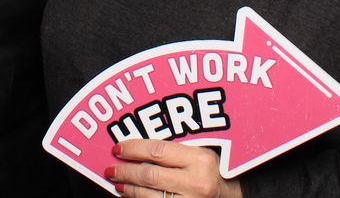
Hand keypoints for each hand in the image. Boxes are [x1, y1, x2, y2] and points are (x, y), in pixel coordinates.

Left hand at [105, 140, 242, 197]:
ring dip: (128, 189)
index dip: (133, 148)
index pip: (158, 150)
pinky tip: (130, 195)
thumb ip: (172, 150)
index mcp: (199, 159)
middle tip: (111, 169)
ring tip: (117, 182)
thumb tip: (134, 147)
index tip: (118, 148)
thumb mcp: (198, 154)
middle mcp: (196, 182)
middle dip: (126, 171)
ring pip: (149, 196)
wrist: (228, 197)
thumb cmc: (209, 172)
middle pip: (150, 175)